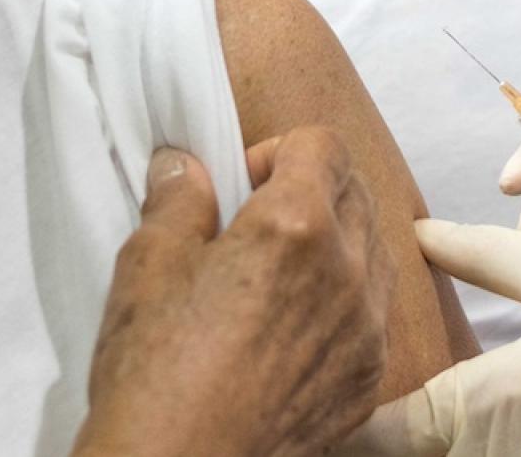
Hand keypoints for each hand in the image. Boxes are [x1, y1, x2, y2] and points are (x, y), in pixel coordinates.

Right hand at [74, 128, 394, 456]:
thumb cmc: (156, 371)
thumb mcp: (147, 264)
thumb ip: (176, 199)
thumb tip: (183, 164)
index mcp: (296, 226)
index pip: (322, 144)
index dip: (277, 150)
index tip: (242, 183)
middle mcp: (347, 270)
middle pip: (356, 191)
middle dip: (311, 189)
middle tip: (255, 222)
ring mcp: (366, 329)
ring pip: (374, 251)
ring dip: (334, 242)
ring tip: (275, 275)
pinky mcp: (367, 377)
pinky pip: (372, 313)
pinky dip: (342, 300)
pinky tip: (289, 327)